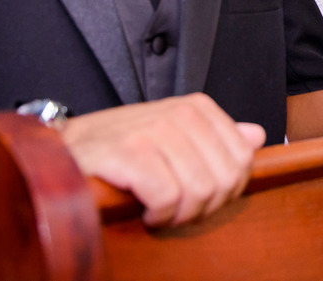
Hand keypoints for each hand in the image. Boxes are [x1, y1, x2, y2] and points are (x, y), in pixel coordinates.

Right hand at [60, 93, 264, 227]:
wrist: (66, 149)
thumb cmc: (122, 148)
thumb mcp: (174, 136)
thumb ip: (217, 137)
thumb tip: (256, 136)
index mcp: (197, 108)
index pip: (243, 160)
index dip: (225, 190)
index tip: (198, 195)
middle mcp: (180, 113)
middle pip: (225, 180)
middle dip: (203, 206)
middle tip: (176, 207)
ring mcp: (154, 130)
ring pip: (199, 192)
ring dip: (178, 213)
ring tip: (158, 207)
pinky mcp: (129, 153)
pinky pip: (167, 198)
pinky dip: (157, 214)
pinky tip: (143, 209)